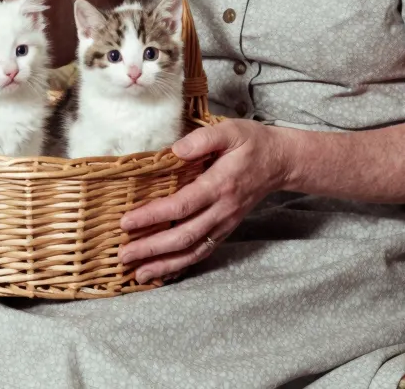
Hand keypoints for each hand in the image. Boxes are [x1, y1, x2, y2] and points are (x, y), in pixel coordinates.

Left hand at [117, 120, 289, 283]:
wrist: (280, 162)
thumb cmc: (251, 143)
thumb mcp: (230, 130)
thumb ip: (202, 139)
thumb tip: (174, 151)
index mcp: (220, 184)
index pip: (182, 205)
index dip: (153, 216)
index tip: (126, 222)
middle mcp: (222, 210)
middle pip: (184, 236)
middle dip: (152, 249)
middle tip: (123, 255)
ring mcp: (225, 223)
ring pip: (193, 250)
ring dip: (165, 264)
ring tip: (138, 274)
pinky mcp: (225, 229)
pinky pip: (202, 252)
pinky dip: (182, 265)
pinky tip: (162, 272)